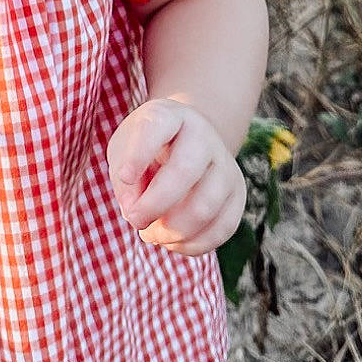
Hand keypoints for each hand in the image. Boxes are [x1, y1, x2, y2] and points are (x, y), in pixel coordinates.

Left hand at [106, 97, 246, 256]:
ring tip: (152, 234)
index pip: (156, 128)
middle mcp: (203, 135)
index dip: (139, 154)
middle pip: (184, 171)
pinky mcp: (238, 192)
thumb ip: (123, 182)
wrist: (189, 141)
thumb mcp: (125, 151)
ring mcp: (225, 164)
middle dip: (154, 205)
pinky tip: (173, 242)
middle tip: (135, 220)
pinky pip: (223, 228)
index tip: (124, 178)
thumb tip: (135, 213)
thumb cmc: (148, 148)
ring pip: (206, 207)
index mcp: (170, 117)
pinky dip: (193, 245)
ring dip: (173, 231)